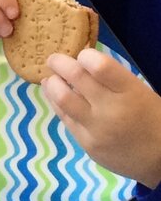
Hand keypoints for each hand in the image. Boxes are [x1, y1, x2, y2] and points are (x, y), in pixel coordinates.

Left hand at [43, 49, 160, 187]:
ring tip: (51, 79)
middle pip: (76, 77)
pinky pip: (64, 119)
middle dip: (59, 63)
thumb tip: (78, 61)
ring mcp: (96, 129)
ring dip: (51, 84)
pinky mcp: (86, 145)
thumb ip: (110, 78)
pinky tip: (55, 96)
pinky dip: (56, 103)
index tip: (81, 55)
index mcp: (130, 92)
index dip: (85, 56)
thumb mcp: (138, 92)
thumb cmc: (151, 118)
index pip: (100, 66)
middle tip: (54, 59)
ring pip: (62, 98)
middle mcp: (111, 110)